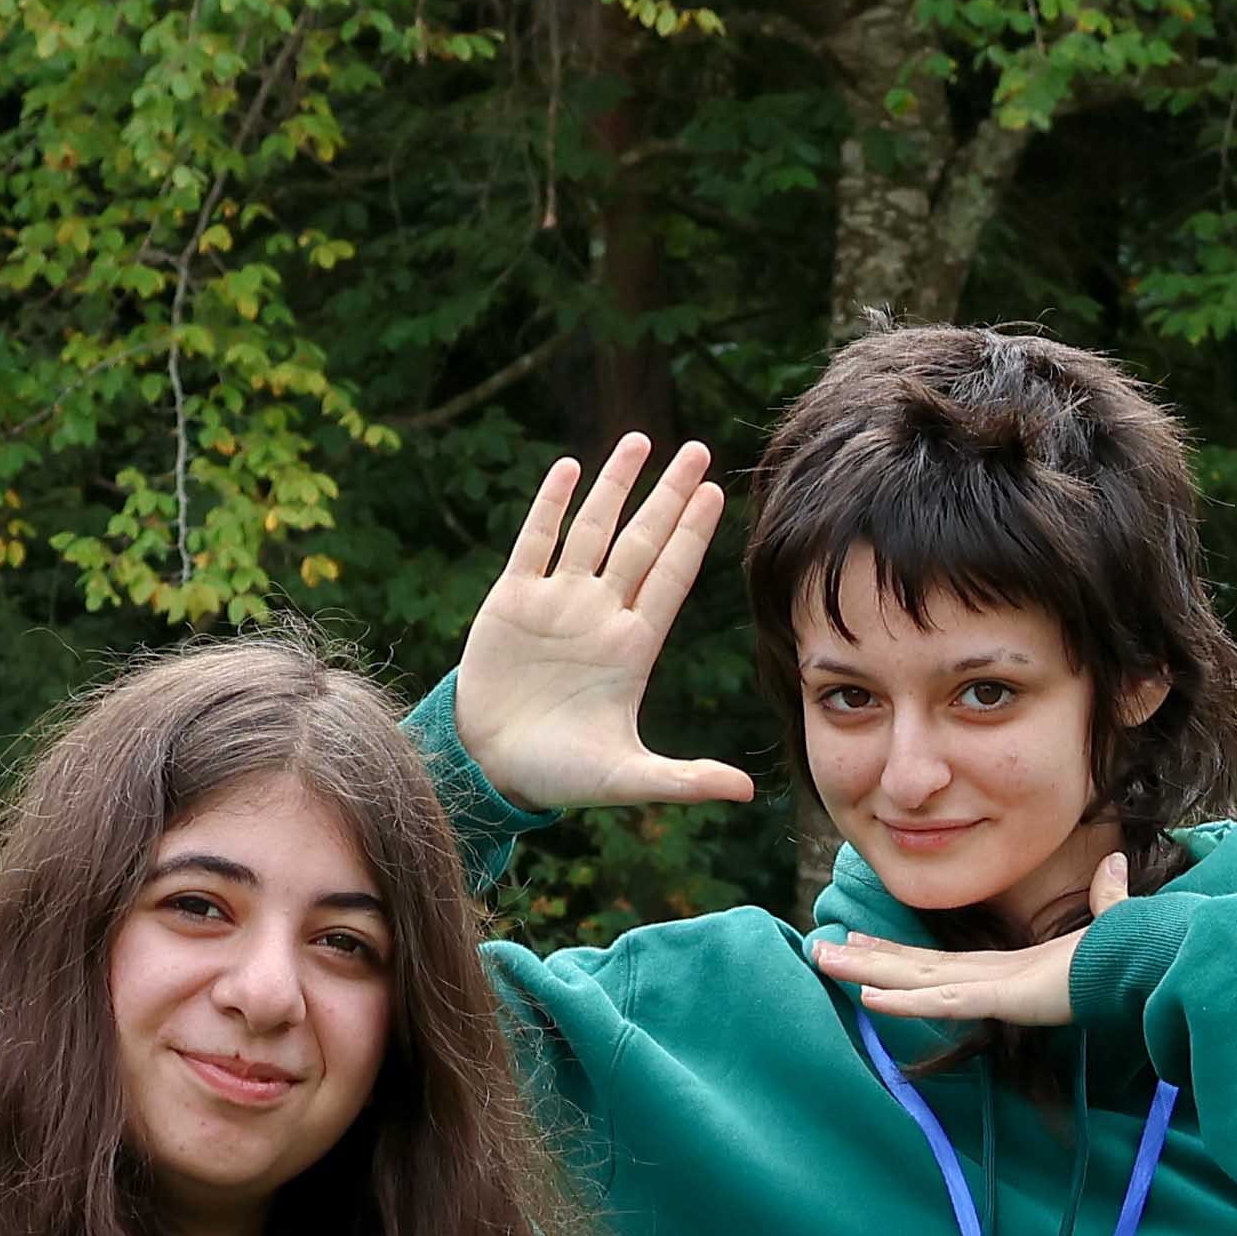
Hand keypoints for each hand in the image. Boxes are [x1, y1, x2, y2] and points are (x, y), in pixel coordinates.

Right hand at [455, 435, 758, 811]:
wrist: (490, 767)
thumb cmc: (560, 775)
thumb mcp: (626, 779)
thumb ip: (684, 780)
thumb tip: (746, 793)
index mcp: (632, 649)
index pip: (670, 578)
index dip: (692, 536)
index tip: (717, 494)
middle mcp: (600, 614)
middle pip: (642, 542)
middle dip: (669, 496)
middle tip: (698, 452)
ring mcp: (557, 602)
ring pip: (593, 530)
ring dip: (616, 487)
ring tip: (640, 441)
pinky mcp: (512, 599)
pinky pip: (536, 541)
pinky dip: (552, 505)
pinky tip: (570, 468)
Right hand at [817, 846, 1129, 1029]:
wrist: (1141, 974)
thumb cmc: (1126, 958)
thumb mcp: (1109, 916)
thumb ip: (1107, 893)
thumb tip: (1114, 862)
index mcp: (1007, 970)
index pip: (941, 963)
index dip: (900, 956)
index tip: (864, 944)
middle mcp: (989, 984)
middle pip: (916, 974)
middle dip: (869, 964)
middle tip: (823, 954)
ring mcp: (991, 994)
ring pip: (918, 986)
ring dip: (870, 976)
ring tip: (828, 964)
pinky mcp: (1002, 1001)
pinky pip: (946, 1002)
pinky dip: (908, 1000)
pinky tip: (871, 995)